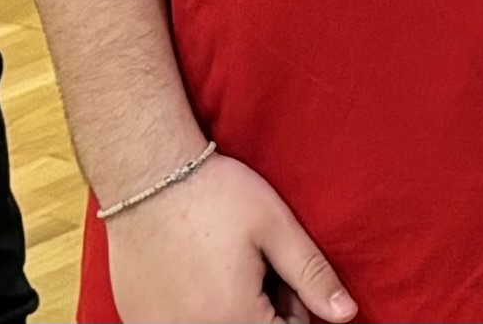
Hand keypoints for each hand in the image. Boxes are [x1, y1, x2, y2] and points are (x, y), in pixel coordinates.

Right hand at [102, 154, 352, 323]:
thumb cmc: (214, 194)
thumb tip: (345, 313)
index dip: (293, 305)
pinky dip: (192, 307)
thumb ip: (312, 275)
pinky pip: (178, 323)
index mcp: (234, 317)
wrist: (146, 173)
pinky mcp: (137, 318)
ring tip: (222, 266)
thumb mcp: (275, 227)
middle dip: (262, 308)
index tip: (280, 271)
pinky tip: (192, 272)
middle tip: (254, 265)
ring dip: (228, 308)